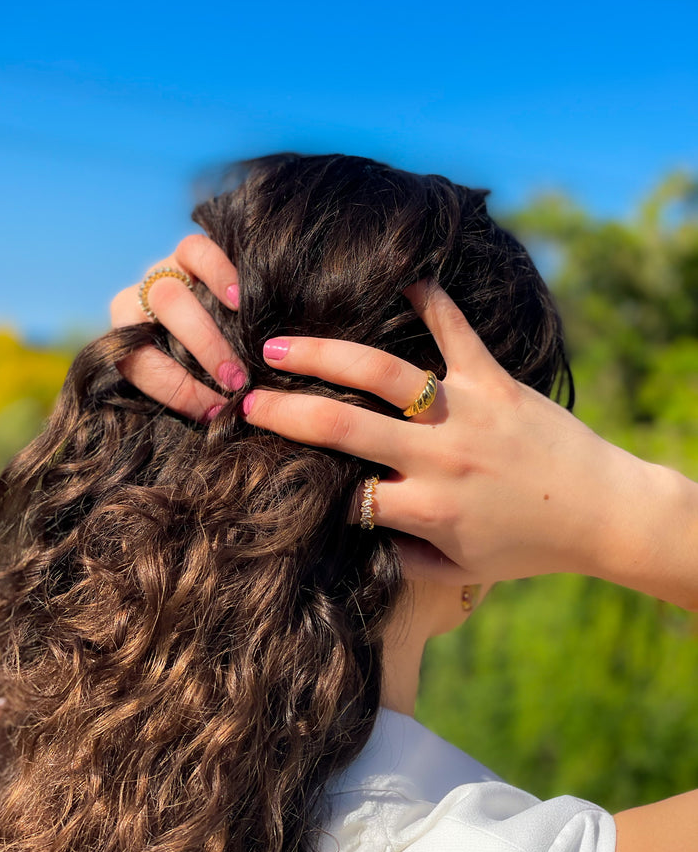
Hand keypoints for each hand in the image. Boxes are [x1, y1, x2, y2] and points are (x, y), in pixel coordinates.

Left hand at [110, 235, 246, 419]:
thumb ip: (193, 391)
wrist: (212, 313)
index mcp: (126, 341)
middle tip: (236, 384)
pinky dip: (218, 275)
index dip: (178, 393)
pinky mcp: (185, 252)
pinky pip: (195, 252)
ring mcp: (159, 273)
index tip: (215, 413)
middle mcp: (136, 303)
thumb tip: (219, 418)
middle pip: (155, 332)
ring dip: (208, 332)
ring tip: (247, 353)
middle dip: (199, 358)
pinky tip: (240, 301)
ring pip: (170, 295)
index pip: (139, 365)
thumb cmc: (199, 363)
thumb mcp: (187, 379)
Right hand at [241, 281, 644, 586]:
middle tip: (246, 396)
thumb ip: (406, 559)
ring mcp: (467, 412)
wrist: (604, 512)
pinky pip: (459, 333)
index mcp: (427, 508)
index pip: (348, 494)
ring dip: (325, 355)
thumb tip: (362, 536)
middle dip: (286, 411)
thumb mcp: (461, 570)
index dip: (310, 487)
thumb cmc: (529, 546)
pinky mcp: (497, 382)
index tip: (285, 472)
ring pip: (384, 375)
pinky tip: (403, 281)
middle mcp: (439, 457)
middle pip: (344, 428)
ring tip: (281, 344)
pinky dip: (431, 303)